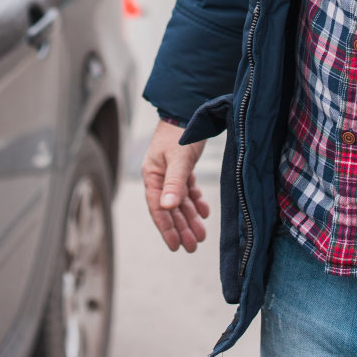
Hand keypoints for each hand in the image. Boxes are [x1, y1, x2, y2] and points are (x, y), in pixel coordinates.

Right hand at [141, 119, 210, 251]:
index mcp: (152, 175)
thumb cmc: (180, 133)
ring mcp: (171, 172)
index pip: (157, 207)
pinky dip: (195, 202)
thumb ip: (174, 183)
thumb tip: (167, 208)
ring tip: (200, 236)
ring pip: (180, 201)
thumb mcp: (178, 159)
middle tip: (192, 247)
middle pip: (170, 208)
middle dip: (180, 228)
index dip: (166, 228)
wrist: (189, 110)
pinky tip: (204, 213)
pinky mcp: (183, 167)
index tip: (174, 246)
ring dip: (189, 218)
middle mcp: (160, 176)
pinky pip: (188, 190)